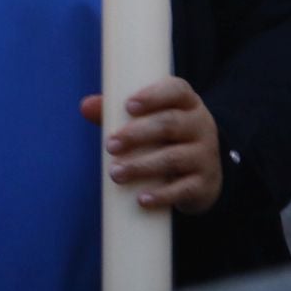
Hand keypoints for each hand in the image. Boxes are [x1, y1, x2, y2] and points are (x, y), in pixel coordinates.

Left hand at [79, 77, 222, 213]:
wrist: (203, 175)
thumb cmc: (167, 139)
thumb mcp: (151, 121)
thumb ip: (117, 113)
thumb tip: (85, 106)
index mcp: (188, 103)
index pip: (177, 90)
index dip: (154, 95)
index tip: (128, 105)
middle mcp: (201, 126)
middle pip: (171, 124)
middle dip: (137, 134)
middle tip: (110, 145)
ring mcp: (205, 156)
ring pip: (174, 158)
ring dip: (142, 166)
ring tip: (115, 173)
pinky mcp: (204, 185)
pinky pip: (184, 189)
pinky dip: (162, 195)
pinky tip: (142, 199)